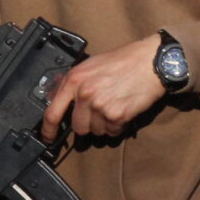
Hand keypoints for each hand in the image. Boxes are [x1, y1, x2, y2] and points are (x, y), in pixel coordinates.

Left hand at [41, 35, 165, 140]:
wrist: (151, 61)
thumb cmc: (124, 61)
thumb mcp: (91, 65)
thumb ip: (74, 83)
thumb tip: (56, 99)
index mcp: (74, 79)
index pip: (52, 113)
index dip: (48, 130)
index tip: (48, 138)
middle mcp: (84, 93)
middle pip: (77, 127)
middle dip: (88, 124)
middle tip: (100, 112)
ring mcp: (100, 106)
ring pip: (95, 131)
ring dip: (104, 124)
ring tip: (115, 105)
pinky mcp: (116, 116)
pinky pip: (112, 131)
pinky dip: (118, 125)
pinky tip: (124, 109)